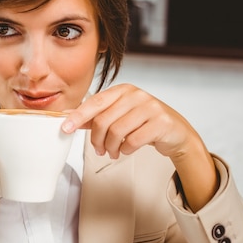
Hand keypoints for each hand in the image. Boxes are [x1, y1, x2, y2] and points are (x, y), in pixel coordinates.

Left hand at [61, 83, 198, 159]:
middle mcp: (136, 95)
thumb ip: (98, 117)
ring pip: (117, 132)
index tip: (65, 128)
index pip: (95, 102)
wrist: (176, 132)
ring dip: (111, 147)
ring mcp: (150, 107)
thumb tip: (71, 121)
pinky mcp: (161, 122)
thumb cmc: (144, 122)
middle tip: (99, 150)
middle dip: (97, 140)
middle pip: (103, 120)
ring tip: (112, 152)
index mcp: (123, 90)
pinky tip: (126, 150)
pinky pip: (133, 141)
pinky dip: (125, 149)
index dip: (78, 116)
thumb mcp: (121, 115)